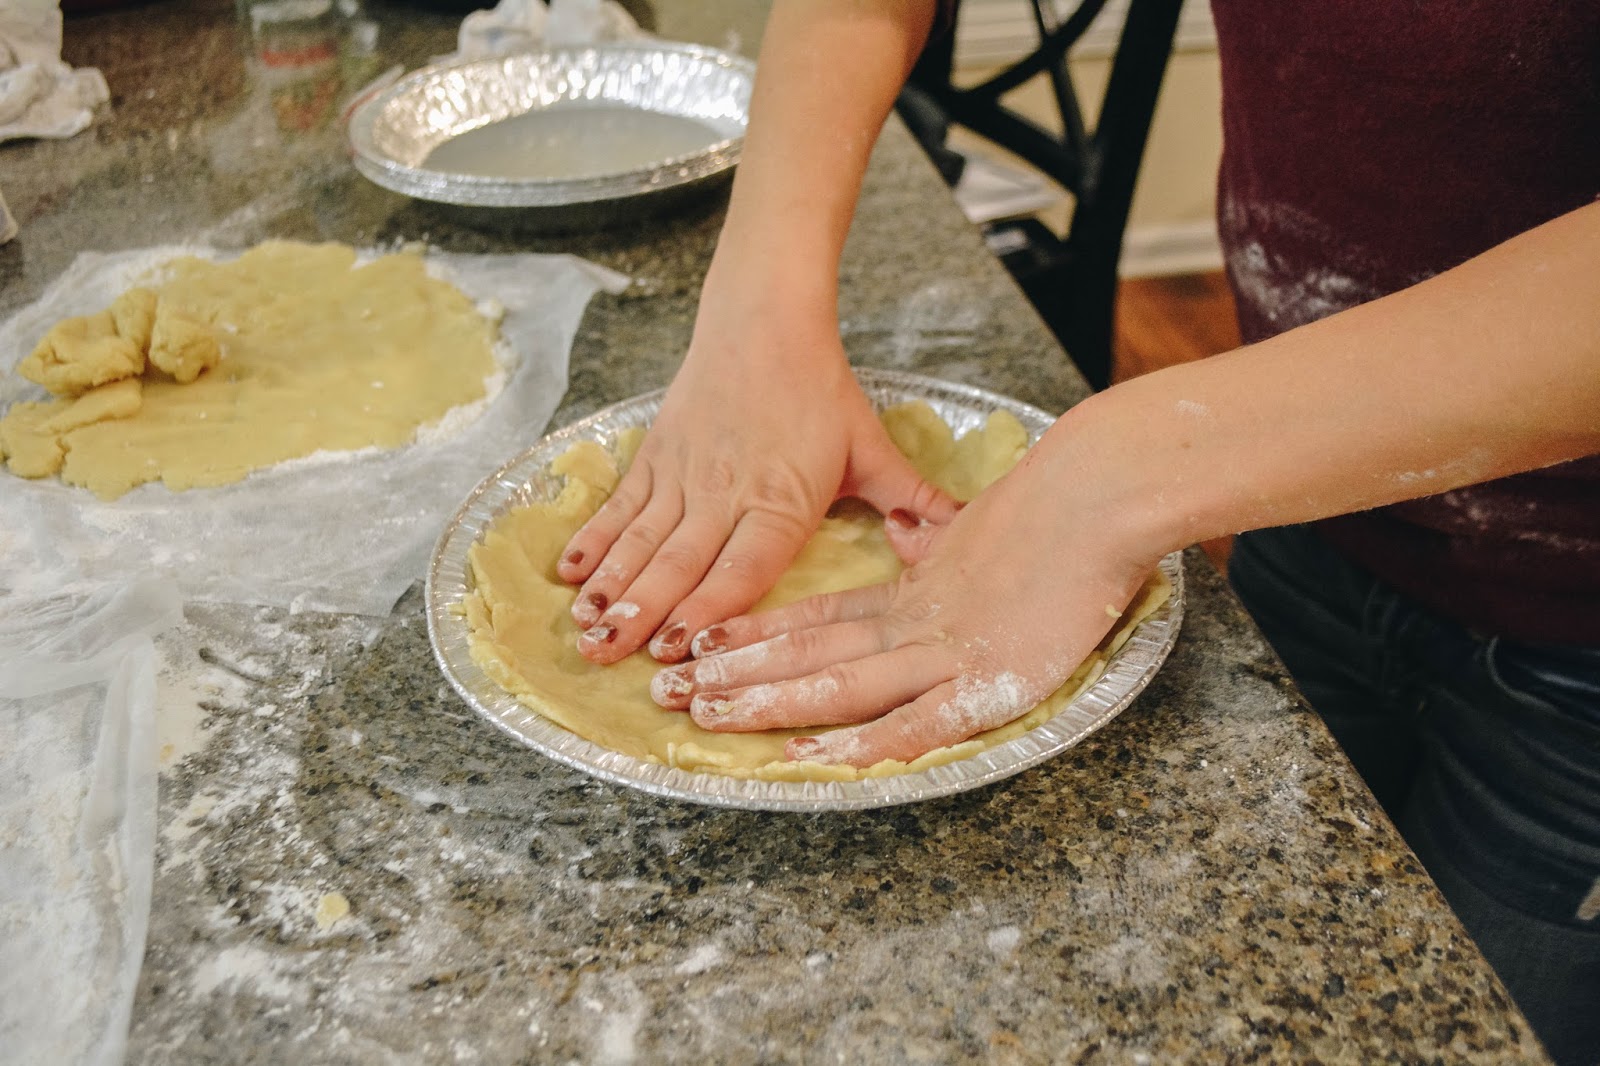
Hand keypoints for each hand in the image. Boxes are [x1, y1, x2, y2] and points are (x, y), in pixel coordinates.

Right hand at [559, 309, 957, 665]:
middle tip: (613, 654)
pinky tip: (570, 575)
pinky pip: (620, 505)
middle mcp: (726, 492)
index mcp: (782, 499)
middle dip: (644, 612)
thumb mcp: (872, 447)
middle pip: (679, 561)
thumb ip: (913, 498)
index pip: (742, 564)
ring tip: (585, 627)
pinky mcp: (656, 455)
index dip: (708, 608)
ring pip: (641, 538)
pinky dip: (594, 539)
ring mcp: (684, 474)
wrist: (765, 320)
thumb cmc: (821, 388)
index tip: (680, 646)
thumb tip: (965, 532)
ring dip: (612, 584)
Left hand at [647, 430, 1166, 767]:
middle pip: (806, 653)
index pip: (816, 618)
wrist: (1096, 495)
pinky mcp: (983, 684)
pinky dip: (860, 746)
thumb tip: (906, 534)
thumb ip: (933, 539)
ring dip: (768, 703)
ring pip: (837, 685)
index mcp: (911, 591)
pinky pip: (911, 725)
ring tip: (707, 716)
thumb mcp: (972, 527)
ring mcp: (942, 654)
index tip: (703, 643)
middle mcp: (910, 624)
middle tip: (671, 690)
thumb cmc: (1051, 509)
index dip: (757, 635)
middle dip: (734, 674)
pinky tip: (811, 763)